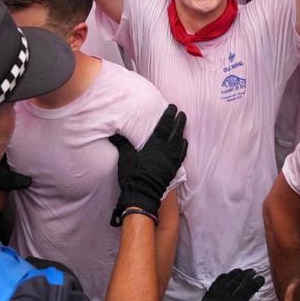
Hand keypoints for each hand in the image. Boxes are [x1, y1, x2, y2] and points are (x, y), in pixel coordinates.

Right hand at [109, 104, 187, 226]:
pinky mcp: (173, 169)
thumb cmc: (132, 174)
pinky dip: (183, 147)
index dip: (169, 115)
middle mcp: (165, 150)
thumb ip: (123, 143)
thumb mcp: (125, 156)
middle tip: (181, 112)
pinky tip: (184, 142)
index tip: (172, 107)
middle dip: (179, 121)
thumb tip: (115, 132)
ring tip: (183, 124)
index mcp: (154, 145)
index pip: (164, 126)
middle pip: (175, 132)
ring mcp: (171, 160)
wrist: (142, 193)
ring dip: (182, 132)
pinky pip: (181, 155)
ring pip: (180, 142)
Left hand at [193, 268, 265, 300]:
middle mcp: (227, 296)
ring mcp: (216, 294)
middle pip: (238, 282)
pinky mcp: (208, 294)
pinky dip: (222, 277)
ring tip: (241, 270)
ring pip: (227, 280)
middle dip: (246, 275)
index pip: (248, 290)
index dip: (255, 283)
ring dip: (235, 274)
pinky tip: (226, 274)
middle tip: (252, 271)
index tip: (261, 278)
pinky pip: (216, 282)